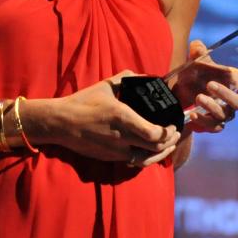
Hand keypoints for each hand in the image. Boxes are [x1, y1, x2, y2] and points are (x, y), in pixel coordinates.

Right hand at [23, 70, 179, 166]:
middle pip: (154, 149)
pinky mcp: (110, 158)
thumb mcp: (107, 85)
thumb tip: (146, 76)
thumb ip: (128, 78)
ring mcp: (116, 151)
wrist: (61, 123)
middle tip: (176, 133)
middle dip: (169, 142)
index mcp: (122, 118)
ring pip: (146, 160)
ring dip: (160, 153)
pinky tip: (150, 149)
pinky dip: (146, 157)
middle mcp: (121, 138)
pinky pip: (134, 161)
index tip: (172, 125)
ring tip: (168, 144)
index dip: (168, 133)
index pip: (153, 134)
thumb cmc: (83, 102)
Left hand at [170, 40, 237, 133]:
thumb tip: (197, 46)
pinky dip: (203, 121)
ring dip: (212, 106)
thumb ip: (199, 52)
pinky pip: (213, 127)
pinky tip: (193, 113)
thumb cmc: (200, 72)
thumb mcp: (199, 61)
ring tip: (198, 96)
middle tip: (210, 84)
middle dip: (227, 95)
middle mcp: (234, 101)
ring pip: (225, 115)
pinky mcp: (212, 123)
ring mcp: (225, 114)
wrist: (183, 88)